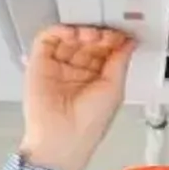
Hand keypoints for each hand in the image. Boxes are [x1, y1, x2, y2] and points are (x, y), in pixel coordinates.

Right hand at [19, 25, 136, 169]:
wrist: (63, 138)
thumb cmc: (89, 124)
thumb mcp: (114, 89)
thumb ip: (120, 62)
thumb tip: (129, 43)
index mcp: (96, 79)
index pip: (104, 51)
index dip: (113, 41)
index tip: (122, 36)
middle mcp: (77, 72)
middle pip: (87, 42)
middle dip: (98, 35)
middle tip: (106, 34)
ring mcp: (57, 67)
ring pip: (69, 38)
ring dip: (81, 31)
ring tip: (90, 36)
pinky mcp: (39, 64)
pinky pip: (47, 39)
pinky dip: (59, 31)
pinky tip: (72, 34)